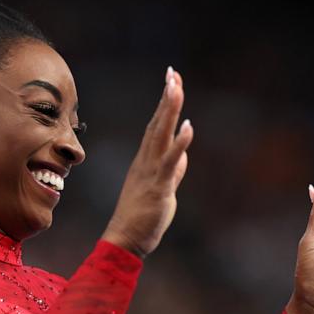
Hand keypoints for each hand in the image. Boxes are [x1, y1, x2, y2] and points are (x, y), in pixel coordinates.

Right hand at [102, 67, 193, 257]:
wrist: (125, 240)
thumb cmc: (142, 218)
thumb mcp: (164, 191)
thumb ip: (173, 173)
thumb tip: (183, 159)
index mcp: (146, 161)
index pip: (156, 126)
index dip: (165, 103)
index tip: (171, 81)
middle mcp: (146, 161)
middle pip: (157, 123)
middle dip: (166, 98)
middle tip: (172, 74)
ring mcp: (151, 172)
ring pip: (161, 136)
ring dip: (169, 111)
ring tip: (176, 87)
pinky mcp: (159, 186)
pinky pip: (170, 162)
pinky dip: (179, 144)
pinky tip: (188, 127)